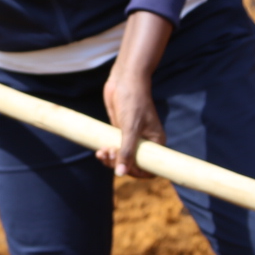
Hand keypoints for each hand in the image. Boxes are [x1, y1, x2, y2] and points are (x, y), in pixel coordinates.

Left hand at [97, 11, 174, 178]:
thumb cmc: (133, 101)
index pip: (150, 168)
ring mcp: (132, 138)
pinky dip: (107, 152)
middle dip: (119, 164)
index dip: (136, 172)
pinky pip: (114, 148)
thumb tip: (121, 173)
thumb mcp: (130, 128)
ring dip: (111, 159)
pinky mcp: (120, 132)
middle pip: (133, 165)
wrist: (124, 80)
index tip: (123, 168)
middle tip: (108, 154)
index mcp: (155, 143)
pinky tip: (99, 151)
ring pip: (121, 158)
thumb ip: (126, 151)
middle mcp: (145, 142)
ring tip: (102, 152)